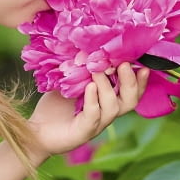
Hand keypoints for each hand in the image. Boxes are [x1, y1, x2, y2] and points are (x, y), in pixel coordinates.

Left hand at [28, 63, 149, 156]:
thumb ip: (82, 69)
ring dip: (107, 87)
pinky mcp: (83, 133)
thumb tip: (91, 46)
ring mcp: (96, 124)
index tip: (144, 65)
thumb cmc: (55, 105)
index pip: (131, 92)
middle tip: (124, 65)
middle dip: (130, 82)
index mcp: (107, 101)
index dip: (140, 81)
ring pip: (113, 108)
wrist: (36, 130)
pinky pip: (93, 117)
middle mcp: (106, 114)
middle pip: (130, 101)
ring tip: (98, 71)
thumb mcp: (70, 82)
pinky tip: (89, 87)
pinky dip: (93, 101)